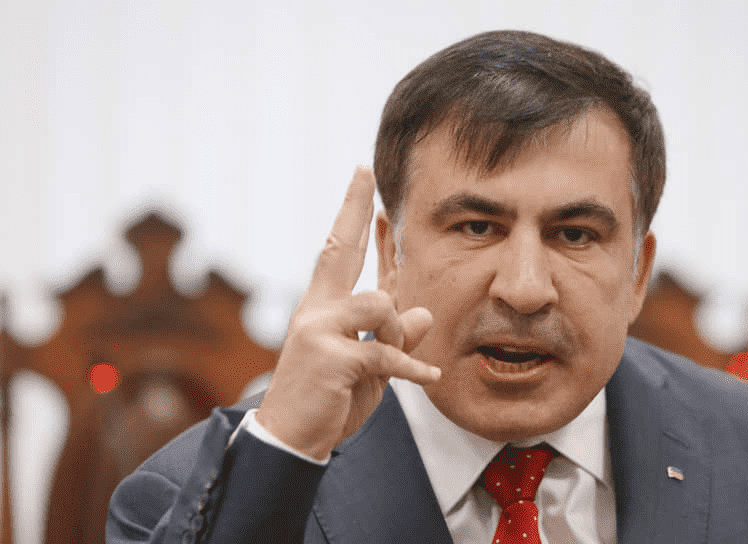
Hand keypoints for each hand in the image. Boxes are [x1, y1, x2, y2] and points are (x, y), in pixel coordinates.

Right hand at [256, 166, 439, 460]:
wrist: (291, 439)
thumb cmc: (329, 399)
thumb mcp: (370, 366)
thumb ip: (394, 337)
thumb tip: (422, 313)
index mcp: (324, 307)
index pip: (340, 252)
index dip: (353, 215)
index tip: (362, 178)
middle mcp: (317, 310)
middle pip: (338, 250)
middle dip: (353, 209)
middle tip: (364, 173)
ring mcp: (320, 331)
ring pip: (379, 306)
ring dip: (396, 335)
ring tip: (393, 363)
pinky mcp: (333, 358)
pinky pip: (386, 352)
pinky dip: (412, 368)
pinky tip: (430, 377)